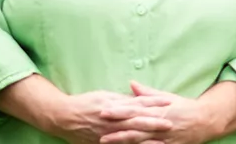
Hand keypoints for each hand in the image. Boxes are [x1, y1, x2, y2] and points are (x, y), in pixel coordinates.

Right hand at [49, 91, 171, 143]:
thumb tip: (138, 98)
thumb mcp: (105, 96)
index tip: (169, 102)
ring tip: (161, 142)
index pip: (138, 104)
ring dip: (147, 140)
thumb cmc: (85, 103)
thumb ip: (122, 100)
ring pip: (131, 137)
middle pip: (137, 121)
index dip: (154, 103)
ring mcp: (109, 134)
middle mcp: (113, 120)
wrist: (64, 117)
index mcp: (115, 106)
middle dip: (154, 123)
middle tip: (170, 124)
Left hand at [97, 82, 217, 143]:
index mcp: (158, 108)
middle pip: (135, 124)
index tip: (104, 110)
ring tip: (104, 140)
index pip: (135, 109)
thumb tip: (131, 84)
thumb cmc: (185, 107)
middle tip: (99, 123)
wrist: (206, 120)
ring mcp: (164, 136)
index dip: (119, 110)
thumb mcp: (167, 97)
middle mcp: (160, 122)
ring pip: (140, 139)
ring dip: (122, 140)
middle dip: (116, 125)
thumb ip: (147, 93)